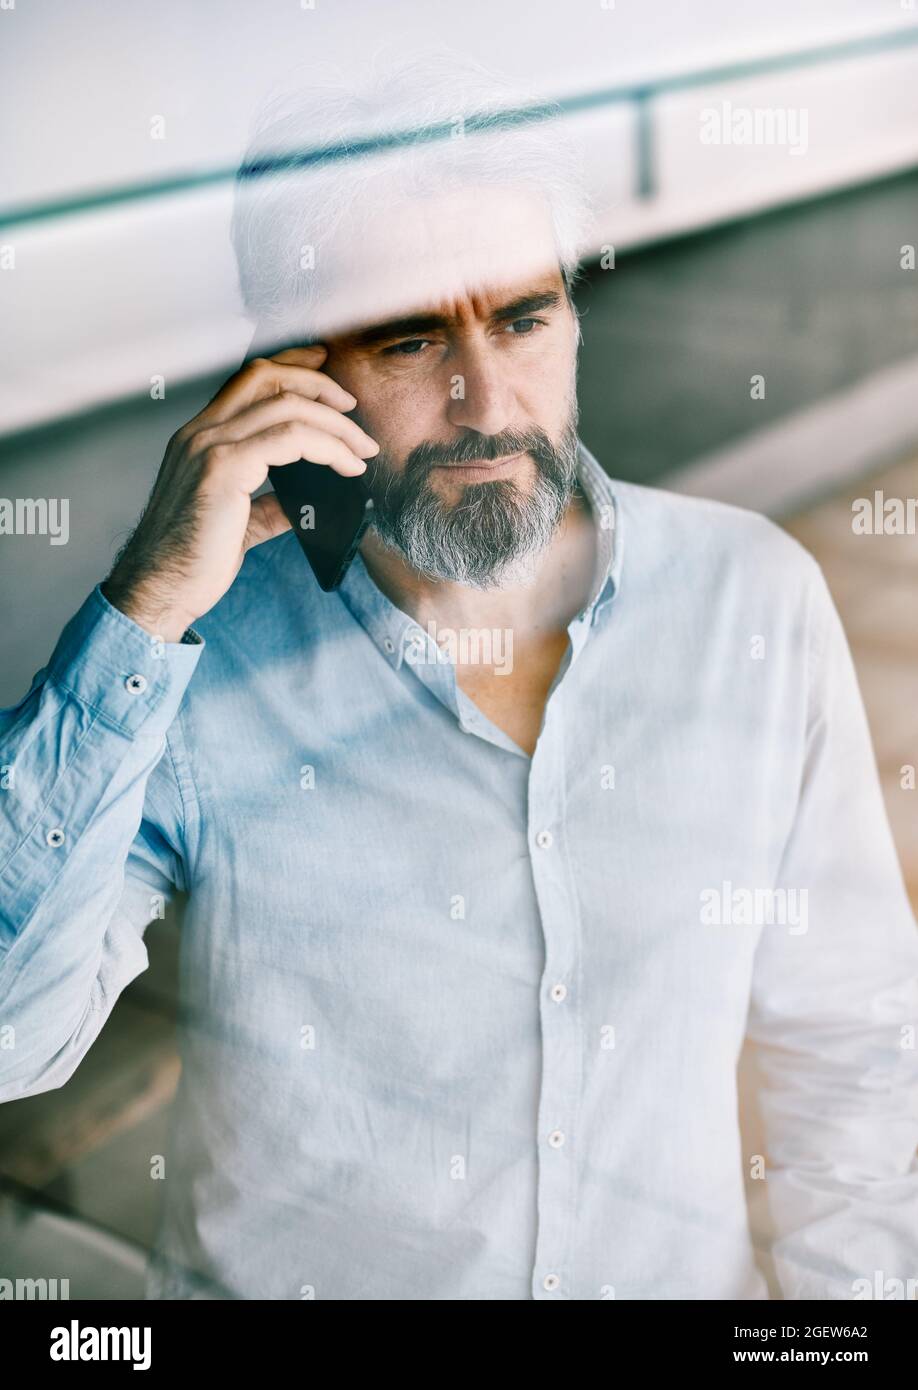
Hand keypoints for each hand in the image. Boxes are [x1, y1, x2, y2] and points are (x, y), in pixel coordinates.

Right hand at [101, 346, 378, 641]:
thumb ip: (269, 506)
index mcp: (199, 438)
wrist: (159, 590)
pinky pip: (290, 439)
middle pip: (267, 376)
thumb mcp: (239, 524)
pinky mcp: (224, 469)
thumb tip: (304, 504)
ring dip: (335, 424)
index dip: (291, 366)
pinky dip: (328, 447)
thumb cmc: (192, 563)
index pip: (247, 381)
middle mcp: (200, 432)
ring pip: (286, 405)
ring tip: (362, 449)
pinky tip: (347, 468)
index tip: (325, 367)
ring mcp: (209, 446)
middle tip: (353, 409)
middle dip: (319, 384)